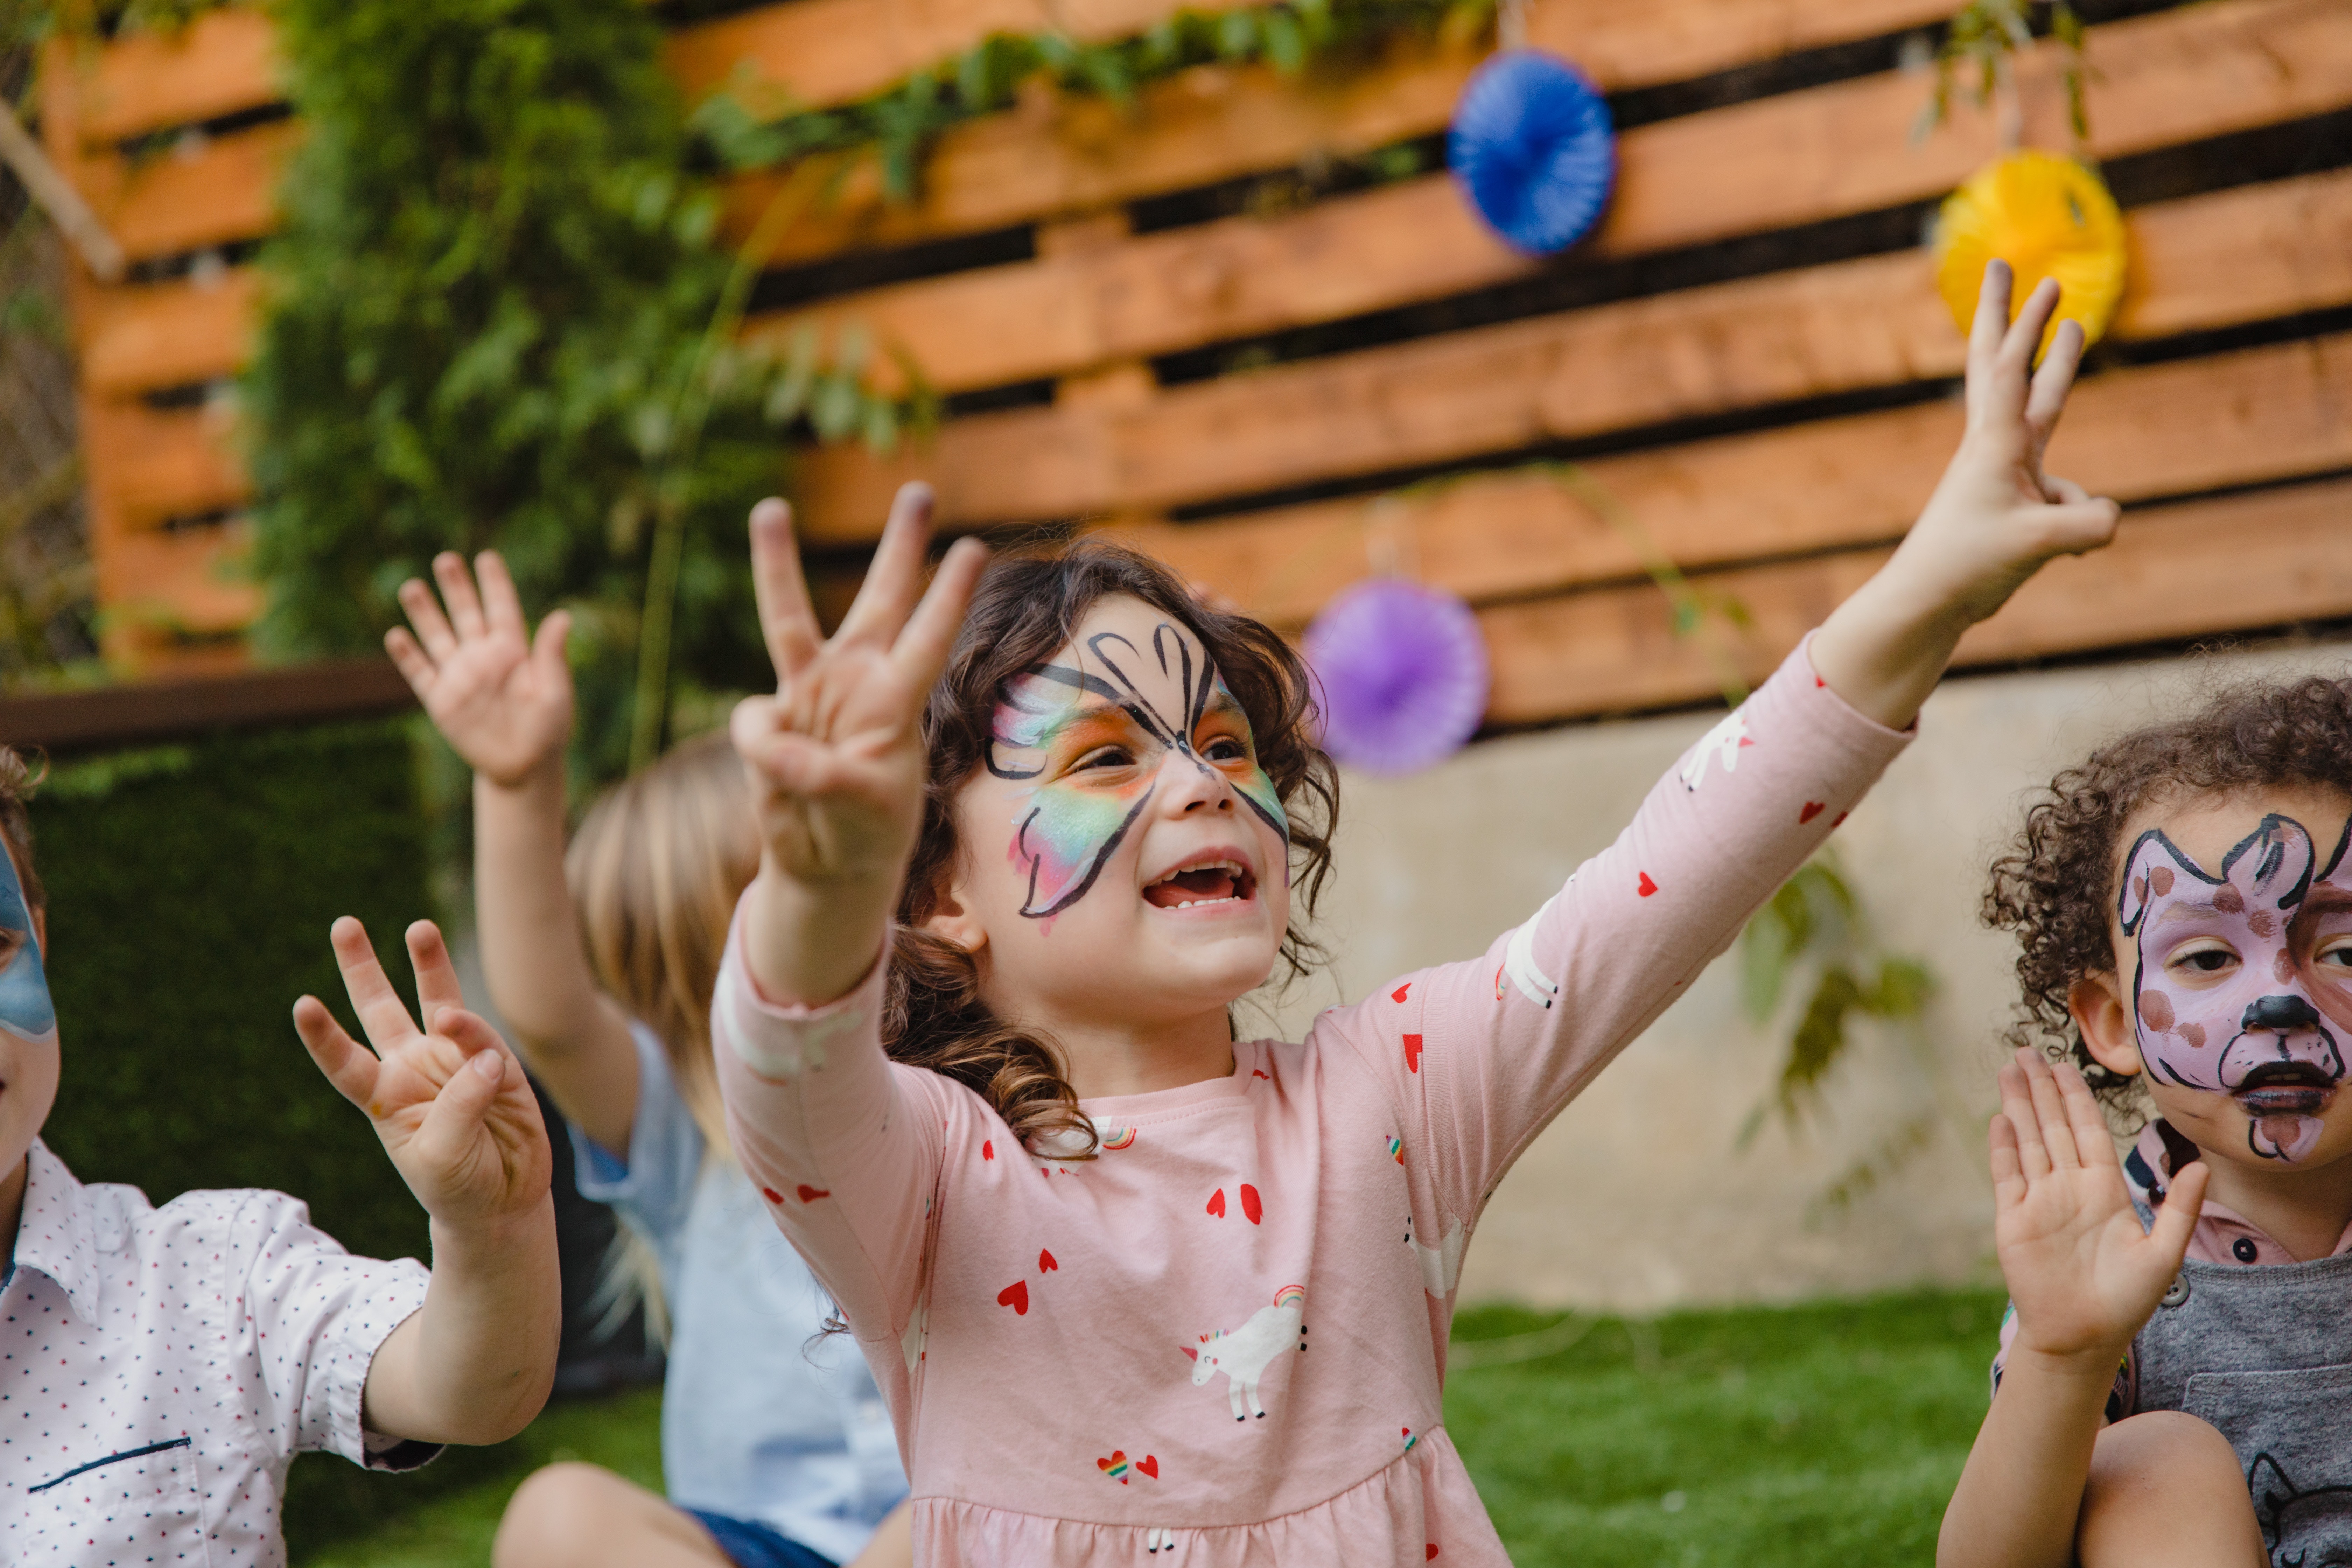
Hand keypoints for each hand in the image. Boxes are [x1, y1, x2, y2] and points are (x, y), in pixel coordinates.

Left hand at [294, 918, 552, 1232]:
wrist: (504, 1201)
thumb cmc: (458, 1185)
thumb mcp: (442, 1158)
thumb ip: (458, 1106)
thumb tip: (485, 1058)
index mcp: (385, 1098)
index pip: (345, 1062)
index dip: (324, 1036)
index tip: (302, 1004)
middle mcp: (413, 1069)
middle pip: (380, 1009)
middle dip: (361, 966)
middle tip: (343, 923)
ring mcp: (453, 1061)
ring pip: (435, 1000)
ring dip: (427, 963)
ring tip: (417, 927)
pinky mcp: (495, 1063)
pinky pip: (481, 1037)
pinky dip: (476, 1034)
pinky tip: (479, 1051)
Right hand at [386, 552, 572, 789]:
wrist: (524, 766)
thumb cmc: (548, 728)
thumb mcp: (555, 691)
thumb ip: (553, 654)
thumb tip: (564, 615)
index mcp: (514, 651)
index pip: (502, 609)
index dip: (494, 583)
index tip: (486, 557)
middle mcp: (483, 658)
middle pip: (466, 614)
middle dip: (456, 588)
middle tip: (446, 559)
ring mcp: (460, 677)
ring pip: (438, 636)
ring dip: (425, 613)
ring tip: (412, 586)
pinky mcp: (442, 701)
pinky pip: (421, 673)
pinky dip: (408, 655)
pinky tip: (396, 634)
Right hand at [731, 485, 987, 894]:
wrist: (826, 865)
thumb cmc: (864, 835)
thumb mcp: (856, 810)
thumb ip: (815, 773)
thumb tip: (766, 739)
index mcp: (897, 702)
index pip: (928, 638)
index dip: (946, 595)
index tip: (975, 546)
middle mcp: (858, 682)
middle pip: (880, 600)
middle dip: (900, 547)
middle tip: (921, 489)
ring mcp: (811, 694)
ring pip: (791, 619)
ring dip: (778, 561)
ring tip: (770, 505)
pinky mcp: (770, 718)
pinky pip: (753, 723)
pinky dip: (760, 751)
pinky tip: (779, 781)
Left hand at [1886, 261, 2122, 628]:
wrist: (1927, 602)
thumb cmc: (1967, 565)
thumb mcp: (2040, 544)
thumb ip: (2090, 524)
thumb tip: (2111, 516)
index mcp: (1993, 444)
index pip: (2009, 369)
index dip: (2022, 324)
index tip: (2031, 279)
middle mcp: (1996, 447)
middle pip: (2004, 364)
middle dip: (2012, 315)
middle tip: (2016, 270)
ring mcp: (2006, 471)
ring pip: (2045, 415)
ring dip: (2059, 378)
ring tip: (2069, 355)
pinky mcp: (2017, 500)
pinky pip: (2070, 502)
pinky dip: (2074, 527)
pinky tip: (2054, 556)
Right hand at [1990, 1048, 2206, 1371]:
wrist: (2083, 1336)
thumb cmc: (2127, 1300)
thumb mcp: (2163, 1253)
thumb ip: (2178, 1208)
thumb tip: (2203, 1167)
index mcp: (2103, 1190)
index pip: (2087, 1131)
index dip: (2076, 1097)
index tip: (2065, 1065)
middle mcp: (2069, 1188)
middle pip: (2053, 1126)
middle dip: (2041, 1089)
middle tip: (2028, 1051)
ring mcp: (2039, 1201)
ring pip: (2028, 1141)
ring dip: (2019, 1105)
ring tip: (2010, 1070)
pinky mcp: (2013, 1218)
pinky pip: (2007, 1174)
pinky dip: (2003, 1146)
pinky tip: (1999, 1118)